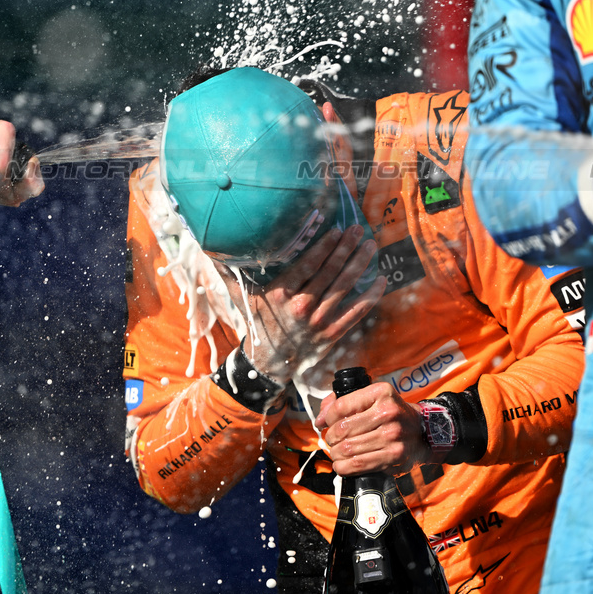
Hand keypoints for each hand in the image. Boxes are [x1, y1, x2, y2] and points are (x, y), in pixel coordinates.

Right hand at [218, 224, 384, 385]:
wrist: (268, 364)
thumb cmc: (258, 323)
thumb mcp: (243, 297)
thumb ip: (231, 271)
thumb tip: (212, 248)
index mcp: (281, 294)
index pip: (308, 264)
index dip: (324, 246)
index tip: (336, 230)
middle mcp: (301, 306)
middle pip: (329, 272)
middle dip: (345, 248)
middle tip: (357, 230)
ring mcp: (319, 322)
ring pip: (344, 288)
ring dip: (359, 265)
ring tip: (369, 246)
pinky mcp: (332, 334)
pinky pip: (356, 313)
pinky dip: (370, 297)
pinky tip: (380, 280)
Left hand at [315, 383, 427, 475]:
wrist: (422, 431)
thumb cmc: (390, 414)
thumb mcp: (372, 398)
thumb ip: (342, 402)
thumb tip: (320, 420)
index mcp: (380, 393)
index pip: (341, 406)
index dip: (327, 417)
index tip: (325, 423)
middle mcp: (388, 413)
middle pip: (343, 429)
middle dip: (331, 437)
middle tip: (332, 440)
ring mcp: (392, 436)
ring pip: (348, 449)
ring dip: (335, 453)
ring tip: (337, 452)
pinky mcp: (393, 457)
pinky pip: (358, 465)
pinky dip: (343, 467)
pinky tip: (341, 464)